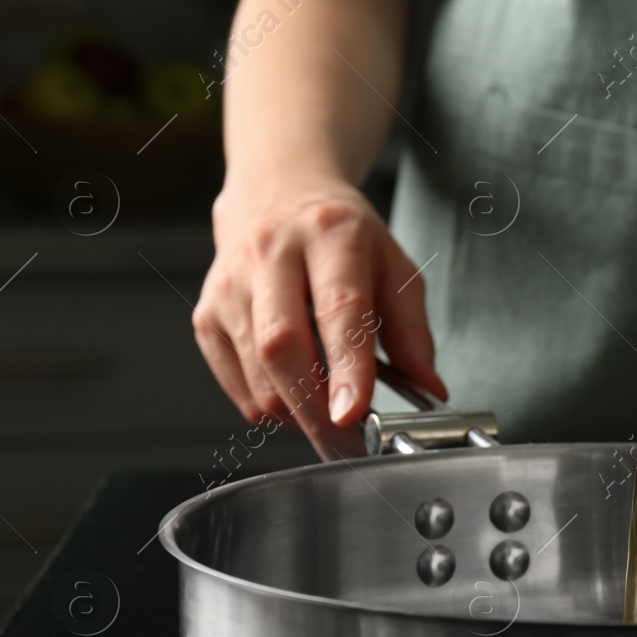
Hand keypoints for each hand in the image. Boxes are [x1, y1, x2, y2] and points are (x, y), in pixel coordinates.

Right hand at [195, 175, 446, 458]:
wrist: (278, 194)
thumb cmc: (340, 236)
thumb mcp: (393, 266)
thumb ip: (413, 331)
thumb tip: (430, 389)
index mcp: (331, 236)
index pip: (338, 308)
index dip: (346, 367)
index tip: (354, 412)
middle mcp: (272, 253)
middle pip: (283, 346)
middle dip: (316, 408)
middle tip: (347, 443)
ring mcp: (230, 284)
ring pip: (255, 371)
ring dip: (294, 412)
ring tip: (326, 416)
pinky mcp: (205, 314)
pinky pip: (233, 381)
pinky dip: (265, 406)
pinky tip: (292, 397)